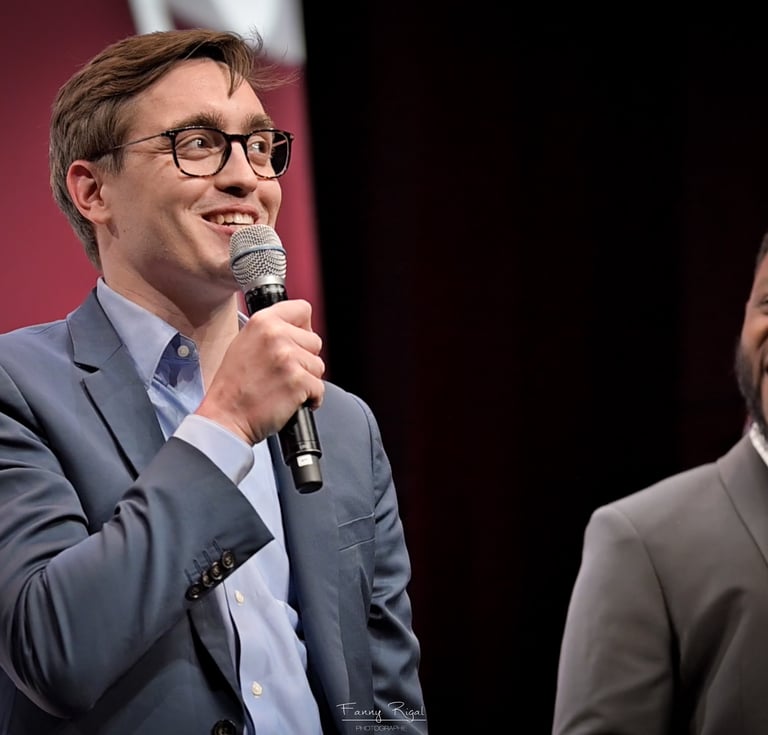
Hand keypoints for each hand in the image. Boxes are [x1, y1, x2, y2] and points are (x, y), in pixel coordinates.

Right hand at [196, 299, 324, 444]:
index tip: (297, 342)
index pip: (303, 309)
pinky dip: (311, 398)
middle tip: (283, 372)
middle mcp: (276, 335)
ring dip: (307, 379)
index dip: (303, 328)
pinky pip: (320, 388)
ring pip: (319, 365)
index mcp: (263, 321)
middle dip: (305, 358)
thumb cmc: (233, 387)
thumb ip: (271, 331)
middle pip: (315, 340)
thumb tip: (297, 328)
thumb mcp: (244, 343)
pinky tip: (290, 400)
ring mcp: (288, 357)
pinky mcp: (299, 381)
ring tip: (283, 386)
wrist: (226, 418)